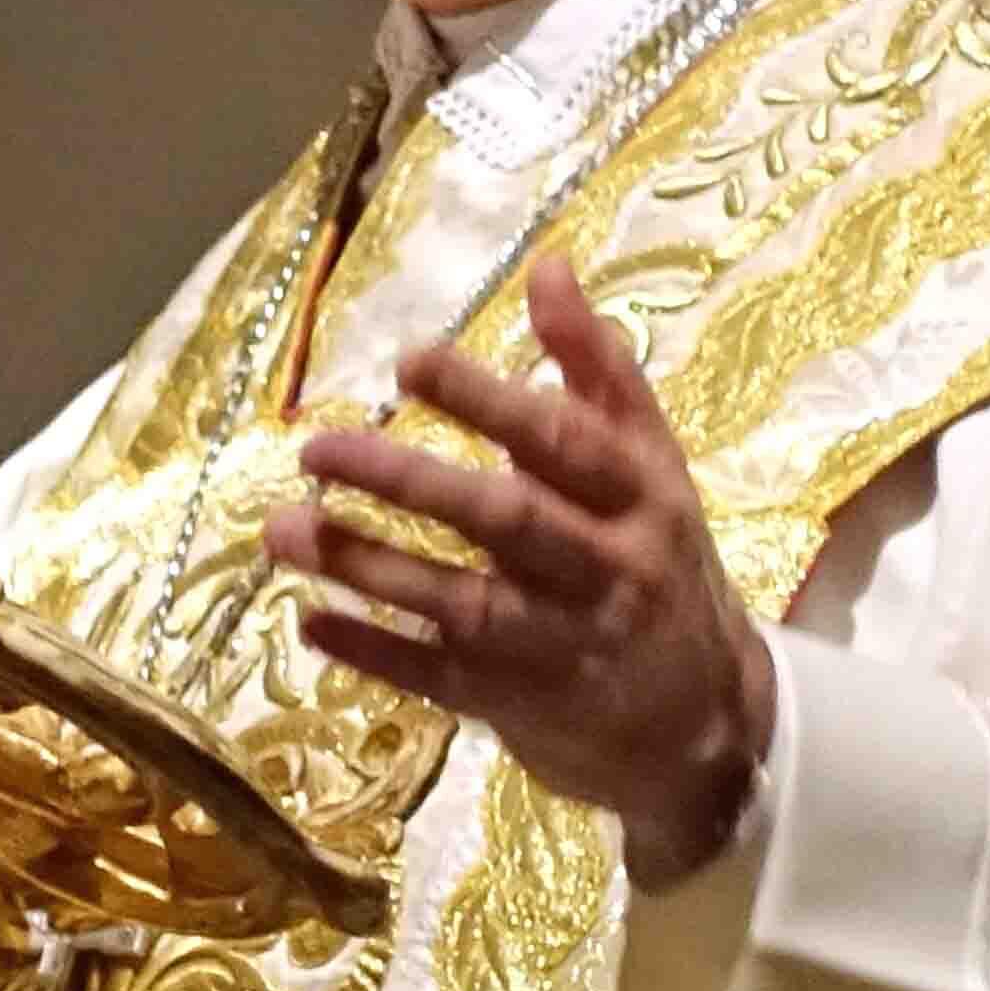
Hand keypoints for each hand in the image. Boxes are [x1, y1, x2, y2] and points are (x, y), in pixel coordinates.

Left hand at [261, 254, 779, 886]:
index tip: (409, 361)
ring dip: (368, 566)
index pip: (563, 438)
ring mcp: (564, 643)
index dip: (488, 399)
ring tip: (282, 531)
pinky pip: (440, 679)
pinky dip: (375, 653)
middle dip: (408, 483)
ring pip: (462, 602)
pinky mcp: (524, 705)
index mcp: (641, 494)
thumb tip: (546, 265)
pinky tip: (311, 624)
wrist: (707, 725)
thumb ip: (598, 369)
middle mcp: (607, 567)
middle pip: (505, 519)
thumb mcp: (652, 465)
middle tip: (316, 451)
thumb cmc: (663, 568)